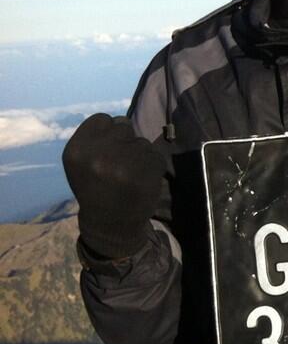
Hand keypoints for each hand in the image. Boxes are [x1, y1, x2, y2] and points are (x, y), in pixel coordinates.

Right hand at [62, 114, 166, 258]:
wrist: (111, 225)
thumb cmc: (96, 189)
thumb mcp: (82, 163)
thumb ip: (95, 140)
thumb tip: (120, 121)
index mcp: (76, 151)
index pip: (101, 119)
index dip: (107, 132)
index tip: (107, 148)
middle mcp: (98, 155)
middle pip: (122, 124)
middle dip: (124, 140)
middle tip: (119, 163)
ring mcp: (125, 162)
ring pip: (140, 140)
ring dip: (138, 153)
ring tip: (129, 174)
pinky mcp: (148, 169)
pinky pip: (154, 153)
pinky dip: (151, 164)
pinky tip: (141, 180)